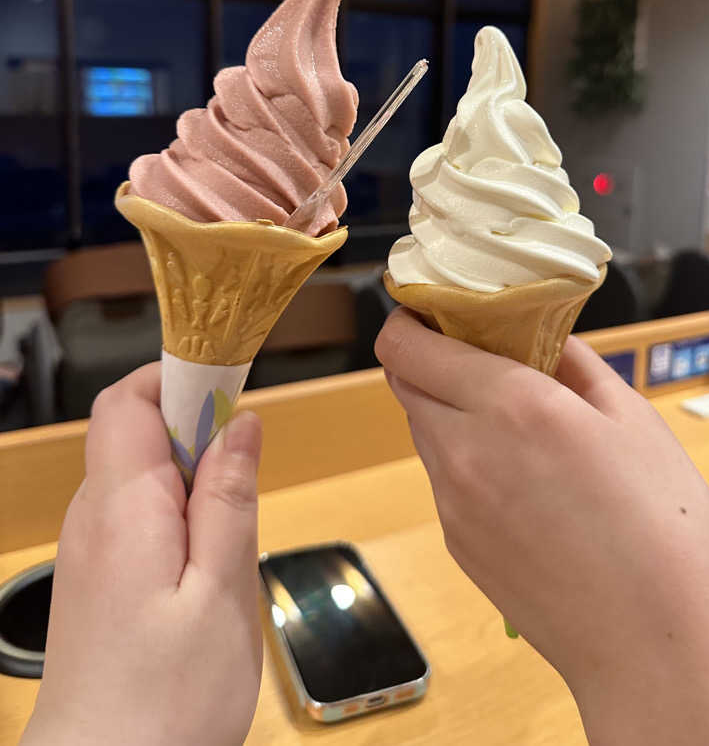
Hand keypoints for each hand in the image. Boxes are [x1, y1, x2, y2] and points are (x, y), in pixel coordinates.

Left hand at [21, 364, 262, 745]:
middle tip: (246, 478)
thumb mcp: (222, 593)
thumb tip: (240, 421)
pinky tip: (207, 565)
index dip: (177, 378)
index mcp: (121, 508)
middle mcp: (92, 519)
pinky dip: (178, 515)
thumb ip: (230, 500)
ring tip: (231, 532)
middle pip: (134, 432)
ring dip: (192, 478)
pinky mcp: (97, 581)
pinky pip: (136, 516)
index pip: (127, 400)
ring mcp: (90, 551)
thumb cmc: (167, 702)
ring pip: (140, 475)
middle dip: (195, 430)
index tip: (233, 387)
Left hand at [376, 308, 708, 745]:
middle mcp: (462, 450)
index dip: (408, 321)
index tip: (434, 312)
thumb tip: (539, 336)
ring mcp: (452, 504)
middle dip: (430, 361)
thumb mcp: (631, 418)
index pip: (404, 346)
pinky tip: (522, 484)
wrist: (656, 646)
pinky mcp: (457, 545)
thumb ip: (572, 363)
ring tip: (513, 424)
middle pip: (405, 384)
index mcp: (508, 405)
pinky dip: (464, 462)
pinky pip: (443, 481)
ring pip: (424, 432)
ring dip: (448, 411)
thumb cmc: (663, 524)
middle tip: (482, 359)